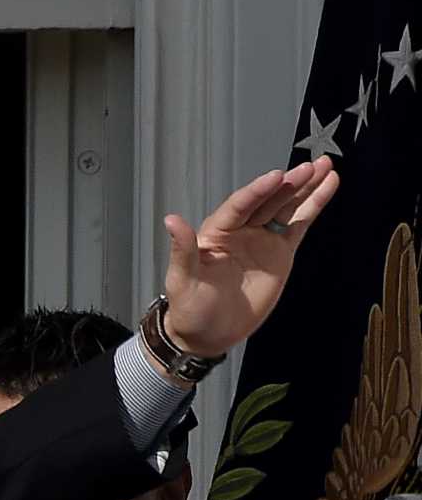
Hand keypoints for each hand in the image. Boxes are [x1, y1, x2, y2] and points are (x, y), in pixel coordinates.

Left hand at [159, 156, 338, 358]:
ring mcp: (262, 239)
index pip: (240, 205)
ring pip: (286, 207)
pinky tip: (327, 186)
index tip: (276, 177)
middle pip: (267, 201)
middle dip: (289, 183)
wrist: (208, 333)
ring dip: (306, 187)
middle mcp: (240, 230)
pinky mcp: (280, 252)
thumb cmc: (189, 308)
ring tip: (325, 166)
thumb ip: (183, 250)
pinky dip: (313, 206)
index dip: (258, 191)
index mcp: (215, 232)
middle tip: (311, 166)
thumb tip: (172, 220)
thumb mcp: (182, 280)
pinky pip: (298, 225)